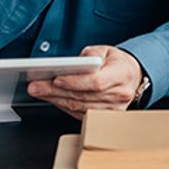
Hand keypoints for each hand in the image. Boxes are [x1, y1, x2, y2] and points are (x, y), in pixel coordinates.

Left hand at [26, 46, 142, 118]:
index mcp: (123, 74)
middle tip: (36, 86)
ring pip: (79, 107)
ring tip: (39, 91)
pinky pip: (80, 114)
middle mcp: (120, 94)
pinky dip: (63, 105)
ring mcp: (113, 110)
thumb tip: (73, 65)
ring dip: (56, 99)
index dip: (75, 82)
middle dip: (56, 91)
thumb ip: (91, 55)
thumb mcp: (107, 50)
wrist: (132, 78)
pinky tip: (52, 97)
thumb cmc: (118, 63)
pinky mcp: (104, 118)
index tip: (56, 79)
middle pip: (83, 96)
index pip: (96, 82)